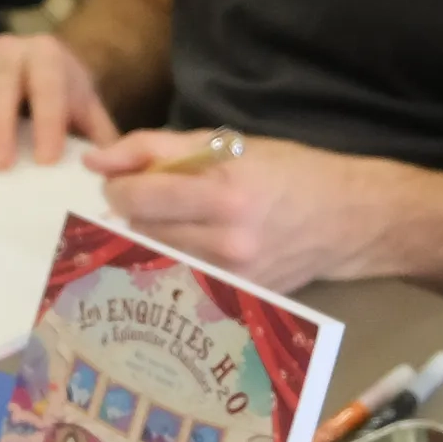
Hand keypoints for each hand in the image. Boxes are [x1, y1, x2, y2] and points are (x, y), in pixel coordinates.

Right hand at [0, 33, 118, 169]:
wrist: (43, 63)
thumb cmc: (66, 95)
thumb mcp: (88, 109)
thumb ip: (100, 138)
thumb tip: (109, 172)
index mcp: (46, 54)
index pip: (47, 87)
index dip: (47, 123)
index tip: (46, 160)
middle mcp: (9, 50)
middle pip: (0, 87)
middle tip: (0, 165)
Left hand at [86, 129, 387, 289]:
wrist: (348, 220)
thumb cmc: (287, 171)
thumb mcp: (224, 143)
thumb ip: (152, 147)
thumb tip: (94, 162)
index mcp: (224, 194)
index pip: (135, 199)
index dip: (118, 186)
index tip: (126, 179)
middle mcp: (227, 242)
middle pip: (139, 230)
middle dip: (136, 210)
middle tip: (157, 196)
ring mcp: (233, 277)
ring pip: (154, 257)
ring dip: (154, 235)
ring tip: (182, 218)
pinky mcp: (237, 298)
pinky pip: (181, 277)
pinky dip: (176, 258)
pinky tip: (197, 243)